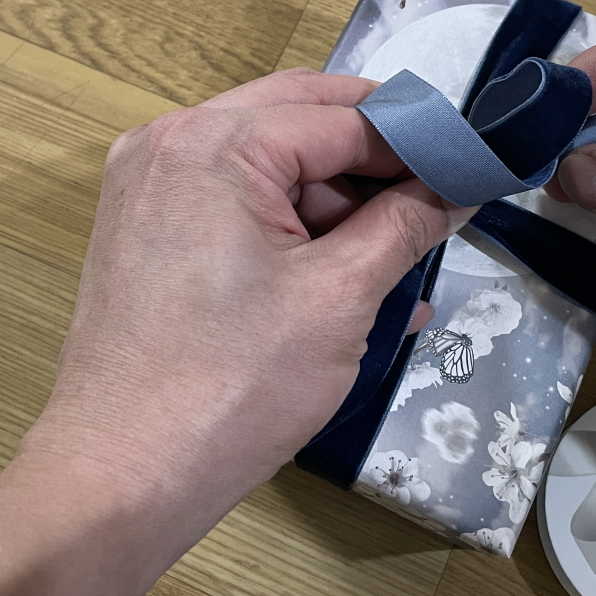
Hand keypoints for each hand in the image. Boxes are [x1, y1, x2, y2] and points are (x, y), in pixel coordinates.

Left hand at [0, 68, 470, 595]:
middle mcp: (169, 142)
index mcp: (215, 142)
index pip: (342, 117)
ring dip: (335, 197)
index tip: (474, 171)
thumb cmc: (234, 385)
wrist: (121, 478)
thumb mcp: (341, 297)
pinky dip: (289, 224)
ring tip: (400, 258)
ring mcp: (147, 185)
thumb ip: (406, 224)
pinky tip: (344, 274)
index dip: (417, 142)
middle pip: (299, 121)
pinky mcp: (142, 230)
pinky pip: (231, 199)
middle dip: (374, 160)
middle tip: (440, 202)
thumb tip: (460, 183)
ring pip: (266, 161)